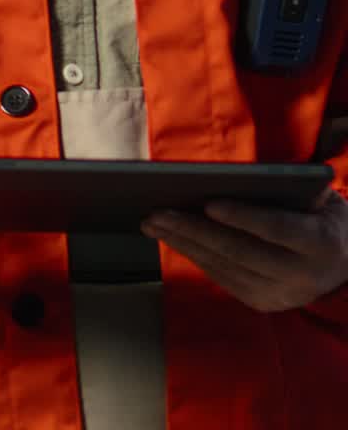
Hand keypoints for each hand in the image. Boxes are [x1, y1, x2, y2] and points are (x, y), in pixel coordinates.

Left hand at [141, 188, 347, 311]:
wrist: (344, 269)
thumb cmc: (324, 219)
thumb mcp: (322, 199)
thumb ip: (292, 190)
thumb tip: (240, 177)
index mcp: (319, 243)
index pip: (275, 230)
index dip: (242, 217)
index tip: (208, 203)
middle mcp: (299, 276)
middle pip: (239, 251)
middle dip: (194, 230)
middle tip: (157, 212)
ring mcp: (278, 295)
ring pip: (223, 267)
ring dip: (184, 244)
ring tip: (153, 222)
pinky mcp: (261, 304)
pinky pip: (221, 278)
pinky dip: (195, 256)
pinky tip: (173, 238)